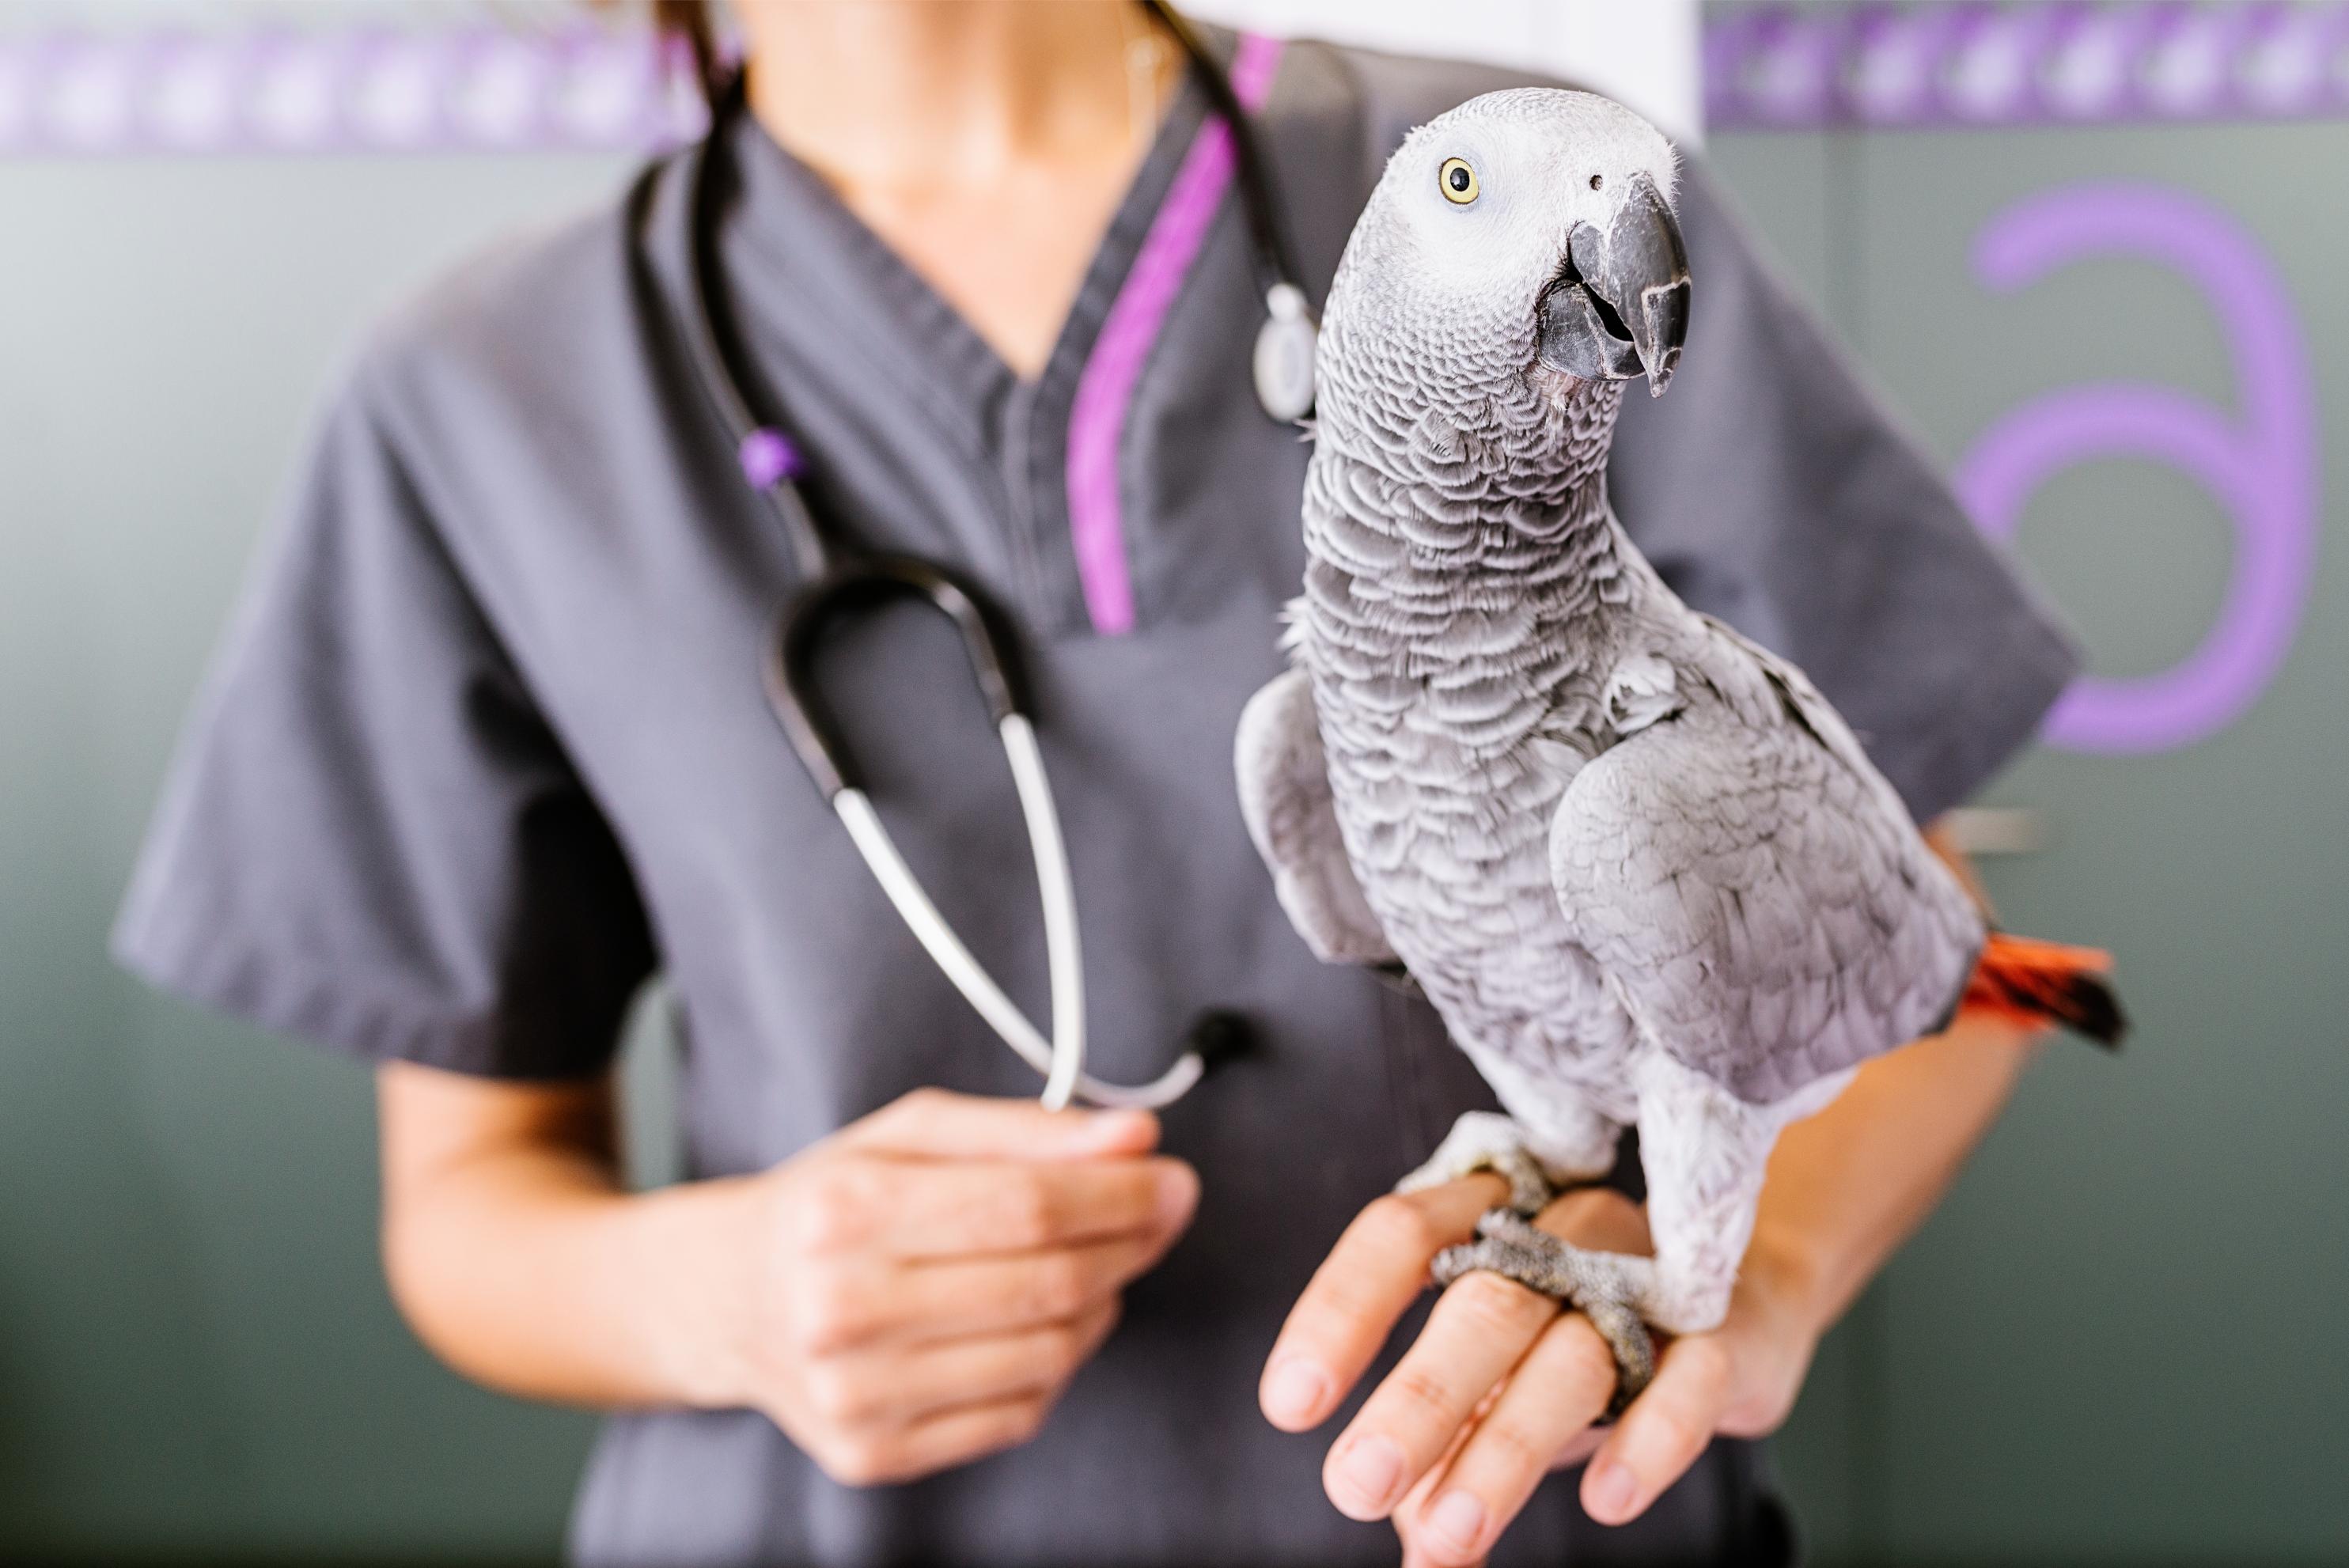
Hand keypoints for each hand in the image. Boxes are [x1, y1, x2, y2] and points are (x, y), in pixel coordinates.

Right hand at [706, 1088, 1197, 1485]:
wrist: (728, 1297)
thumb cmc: (833, 1203)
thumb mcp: (912, 1133)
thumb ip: (1027, 1130)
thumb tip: (1135, 1137)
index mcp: (844, 1210)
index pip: (1026, 1206)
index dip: (1121, 1193)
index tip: (1172, 1179)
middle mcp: (839, 1309)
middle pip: (1044, 1282)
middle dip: (1130, 1243)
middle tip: (1161, 1215)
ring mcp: (854, 1395)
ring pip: (1045, 1354)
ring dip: (1102, 1303)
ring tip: (1099, 1266)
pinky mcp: (873, 1455)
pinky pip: (1018, 1413)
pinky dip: (1058, 1364)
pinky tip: (1047, 1322)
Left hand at [1258, 1176, 1821, 1565]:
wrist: (1750, 1295)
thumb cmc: (1586, 1330)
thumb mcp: (1504, 1374)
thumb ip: (1450, 1443)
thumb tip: (1406, 1537)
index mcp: (1495, 1214)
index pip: (1403, 1235)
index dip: (1342, 1311)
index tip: (1290, 1401)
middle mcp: (1567, 1230)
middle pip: (1484, 1298)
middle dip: (1417, 1401)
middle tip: (1354, 1485)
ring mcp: (1654, 1275)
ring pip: (1573, 1352)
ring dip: (1505, 1448)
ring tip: (1448, 1534)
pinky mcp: (1731, 1332)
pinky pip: (1691, 1381)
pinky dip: (1646, 1442)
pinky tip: (1604, 1501)